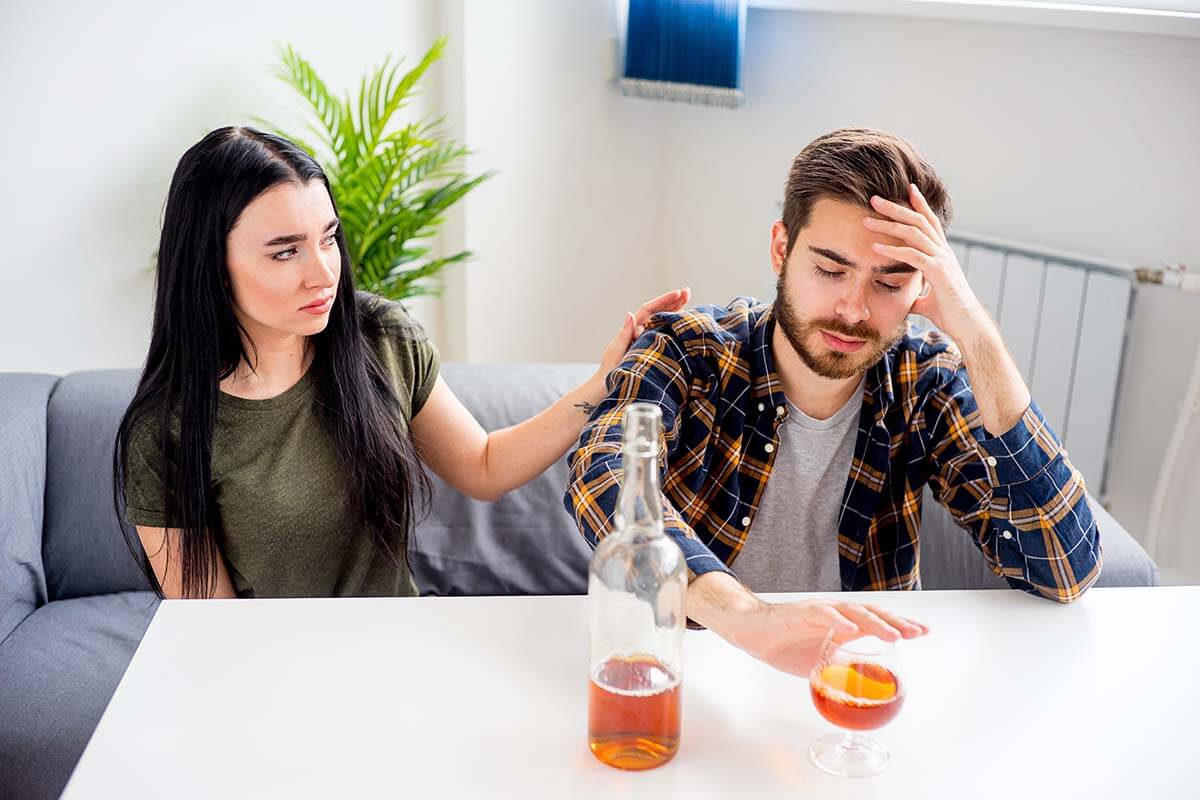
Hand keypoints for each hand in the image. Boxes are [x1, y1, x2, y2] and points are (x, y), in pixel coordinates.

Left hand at [593, 287, 690, 385]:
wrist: (607, 388)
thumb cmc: (611, 372)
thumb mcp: (617, 352)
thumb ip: (625, 334)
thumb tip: (630, 313)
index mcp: (631, 330)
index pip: (649, 309)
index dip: (664, 301)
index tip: (678, 293)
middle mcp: (638, 331)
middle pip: (657, 311)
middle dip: (672, 301)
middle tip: (687, 291)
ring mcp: (645, 339)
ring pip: (661, 320)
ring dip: (674, 310)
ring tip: (688, 299)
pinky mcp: (649, 348)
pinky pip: (663, 331)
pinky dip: (672, 324)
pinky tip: (682, 320)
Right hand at [720, 597, 928, 678]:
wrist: (752, 632)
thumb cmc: (786, 644)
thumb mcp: (822, 662)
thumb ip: (844, 666)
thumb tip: (866, 684)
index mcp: (843, 625)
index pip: (877, 621)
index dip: (900, 625)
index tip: (924, 632)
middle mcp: (835, 615)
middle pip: (871, 614)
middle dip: (896, 623)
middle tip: (917, 633)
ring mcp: (818, 612)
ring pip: (851, 613)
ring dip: (874, 623)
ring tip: (893, 634)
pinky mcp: (799, 613)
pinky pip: (821, 615)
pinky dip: (836, 621)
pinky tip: (850, 630)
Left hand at [863, 185, 992, 344]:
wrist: (968, 326)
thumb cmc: (950, 314)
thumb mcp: (927, 302)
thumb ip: (917, 296)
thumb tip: (907, 301)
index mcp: (942, 254)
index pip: (930, 222)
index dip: (919, 204)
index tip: (907, 189)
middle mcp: (943, 252)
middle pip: (919, 221)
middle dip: (896, 207)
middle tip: (874, 198)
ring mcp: (942, 260)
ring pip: (914, 233)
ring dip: (888, 225)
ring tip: (866, 221)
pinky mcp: (938, 272)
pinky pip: (912, 256)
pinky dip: (892, 250)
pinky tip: (875, 247)